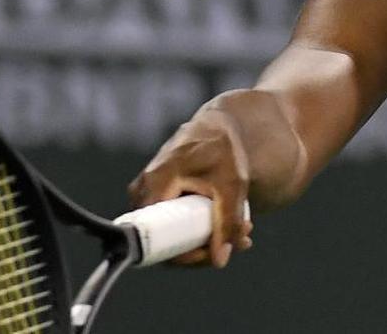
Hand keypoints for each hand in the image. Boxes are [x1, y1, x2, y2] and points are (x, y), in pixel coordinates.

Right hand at [128, 109, 253, 267]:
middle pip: (165, 240)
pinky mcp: (159, 196)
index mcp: (155, 184)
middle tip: (240, 240)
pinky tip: (232, 226)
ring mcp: (148, 194)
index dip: (182, 255)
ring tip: (244, 230)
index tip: (213, 254)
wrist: (218, 126)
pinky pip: (173, 223)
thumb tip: (221, 260)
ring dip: (207, 239)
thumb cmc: (222, 148)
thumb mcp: (231, 184)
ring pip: (172, 234)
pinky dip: (201, 228)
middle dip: (204, 247)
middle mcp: (143, 191)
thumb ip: (228, 220)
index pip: (156, 238)